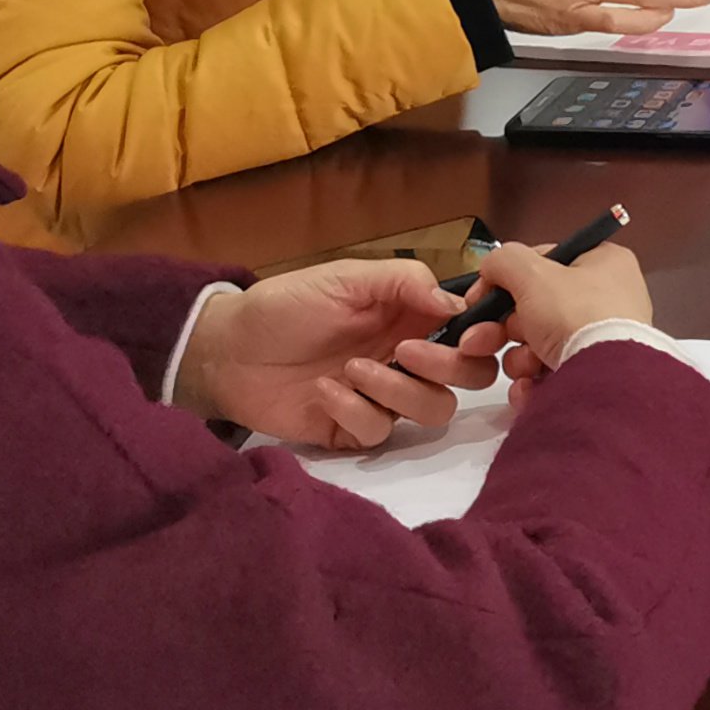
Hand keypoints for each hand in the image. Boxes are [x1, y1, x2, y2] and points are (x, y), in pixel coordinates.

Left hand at [175, 260, 506, 450]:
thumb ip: (403, 281)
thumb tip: (456, 304)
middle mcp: (409, 358)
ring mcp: (383, 397)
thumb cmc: (287, 305)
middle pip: (470, 377)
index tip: (465, 333)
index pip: (474, 332)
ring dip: (399, 390)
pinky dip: (355, 411)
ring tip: (352, 369)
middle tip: (404, 351)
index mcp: (415, 317)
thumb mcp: (345, 277)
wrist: (226, 349)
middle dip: (448, 367)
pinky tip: (324, 391)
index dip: (483, 336)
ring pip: (433, 410)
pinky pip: (379, 432)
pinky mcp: (353, 429)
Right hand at [472, 238, 656, 405]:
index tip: (483, 295)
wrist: (602, 380)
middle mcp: (608, 300)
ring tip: (526, 364)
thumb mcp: (533, 275)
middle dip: (507, 327)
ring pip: (539, 345)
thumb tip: (492, 265)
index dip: (509, 277)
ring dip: (520, 357)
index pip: (546, 262)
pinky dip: (534, 382)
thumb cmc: (579, 318)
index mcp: (605, 264)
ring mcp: (602, 340)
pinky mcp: (593, 375)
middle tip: (486, 337)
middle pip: (538, 308)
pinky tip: (531, 385)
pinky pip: (550, 374)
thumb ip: (505, 261)